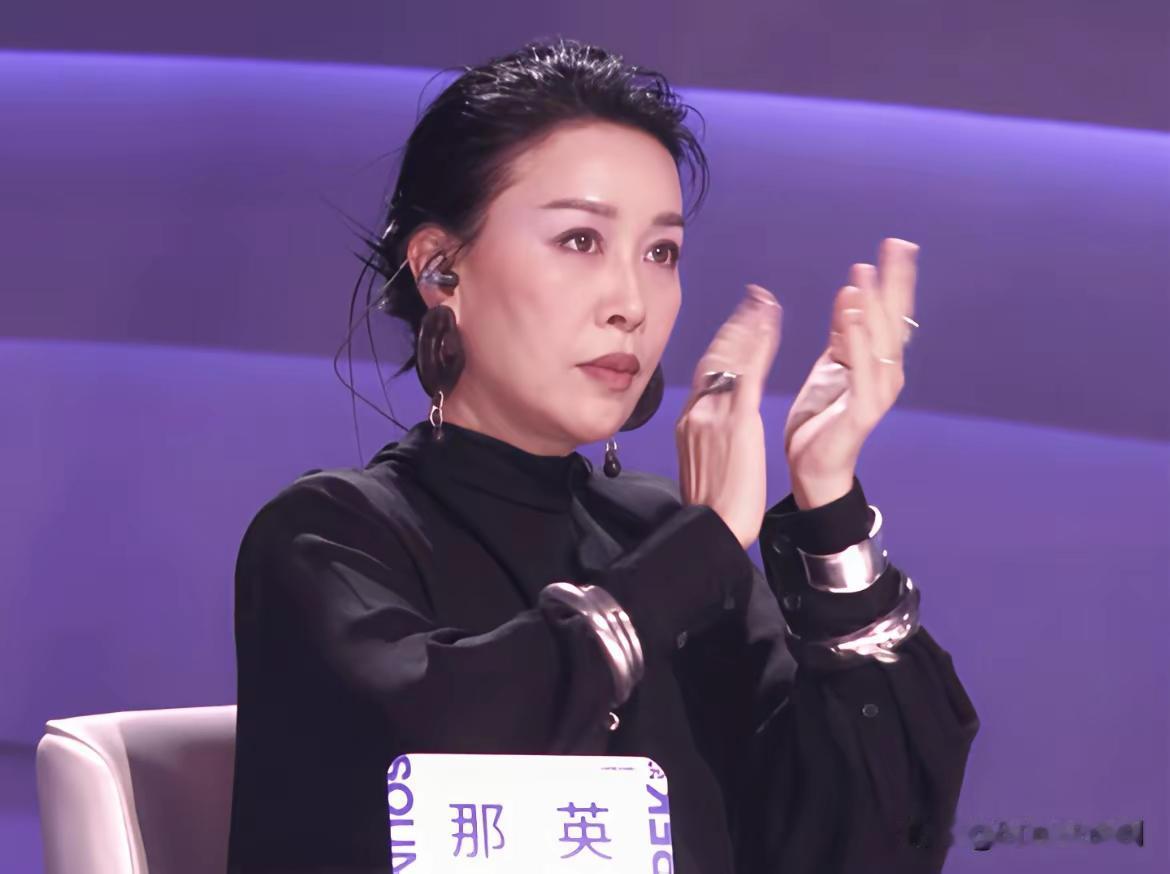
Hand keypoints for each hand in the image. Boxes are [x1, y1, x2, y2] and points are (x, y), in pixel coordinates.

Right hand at [676, 284, 781, 548]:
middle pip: (715, 358)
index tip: (738, 325)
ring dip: (748, 326)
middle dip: (735, 326)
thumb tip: (712, 427)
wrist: (710, 526)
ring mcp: (714, 415)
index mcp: (690, 422)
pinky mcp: (736, 422)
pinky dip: (758, 345)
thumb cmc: (711, 506)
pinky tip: (769, 325)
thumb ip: (705, 436)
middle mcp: (698, 412)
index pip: (707, 374)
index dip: (724, 345)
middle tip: (754, 300)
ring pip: (730, 359)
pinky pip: (748, 374)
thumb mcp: (700, 462)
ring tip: (763, 303)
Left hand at [784, 238, 918, 507]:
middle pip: (894, 320)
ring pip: (879, 342)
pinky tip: (850, 317)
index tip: (896, 245)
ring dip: (871, 306)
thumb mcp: (830, 365)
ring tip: (862, 274)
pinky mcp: (864, 411)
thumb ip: (841, 333)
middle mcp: (887, 373)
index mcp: (879, 361)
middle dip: (893, 282)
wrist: (813, 466)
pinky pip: (862, 371)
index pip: (890, 312)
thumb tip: (849, 293)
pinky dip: (857, 342)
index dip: (893, 279)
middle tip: (893, 246)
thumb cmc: (822, 418)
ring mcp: (878, 392)